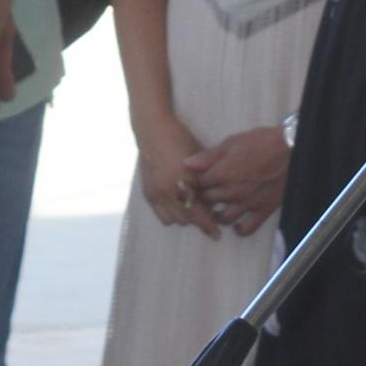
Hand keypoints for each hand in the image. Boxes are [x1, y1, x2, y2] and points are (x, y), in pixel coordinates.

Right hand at [136, 113, 215, 237]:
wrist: (153, 130)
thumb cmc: (182, 140)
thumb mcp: (200, 160)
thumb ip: (207, 182)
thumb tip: (215, 201)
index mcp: (184, 182)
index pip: (198, 213)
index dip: (209, 226)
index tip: (217, 234)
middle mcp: (168, 191)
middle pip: (187, 219)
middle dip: (198, 219)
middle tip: (207, 212)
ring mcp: (156, 193)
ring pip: (174, 220)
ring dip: (184, 217)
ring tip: (192, 207)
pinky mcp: (148, 193)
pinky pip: (162, 215)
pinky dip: (171, 213)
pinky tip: (178, 203)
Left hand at [186, 124, 289, 238]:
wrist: (291, 149)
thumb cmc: (261, 142)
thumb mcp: (232, 143)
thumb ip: (208, 156)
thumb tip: (186, 164)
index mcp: (223, 173)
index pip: (198, 185)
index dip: (193, 184)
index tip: (192, 183)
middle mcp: (233, 192)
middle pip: (208, 201)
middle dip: (202, 198)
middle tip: (202, 196)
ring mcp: (248, 203)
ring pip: (223, 218)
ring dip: (216, 216)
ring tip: (215, 211)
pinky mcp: (263, 210)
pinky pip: (247, 229)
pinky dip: (239, 230)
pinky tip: (235, 225)